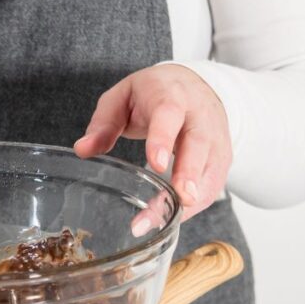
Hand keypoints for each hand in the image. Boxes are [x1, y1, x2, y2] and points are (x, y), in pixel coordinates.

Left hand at [73, 64, 231, 230]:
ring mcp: (215, 136)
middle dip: (190, 172)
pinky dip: (198, 202)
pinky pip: (214, 182)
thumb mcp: (121, 98)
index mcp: (170, 96)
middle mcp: (199, 115)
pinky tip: (177, 218)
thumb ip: (103, 124)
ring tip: (172, 219)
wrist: (193, 85)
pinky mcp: (222, 156)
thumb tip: (82, 150)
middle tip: (181, 198)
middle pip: (199, 143)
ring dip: (194, 195)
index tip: (157, 164)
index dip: (164, 139)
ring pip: (211, 166)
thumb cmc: (153, 94)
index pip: (169, 115)